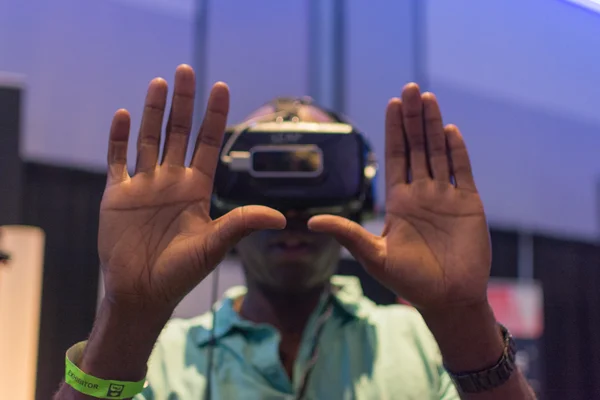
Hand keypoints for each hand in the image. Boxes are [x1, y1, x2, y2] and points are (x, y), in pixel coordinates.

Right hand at [99, 65, 284, 310]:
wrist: (141, 293)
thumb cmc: (181, 273)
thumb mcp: (214, 245)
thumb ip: (242, 224)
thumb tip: (281, 218)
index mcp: (197, 189)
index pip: (209, 143)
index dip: (215, 115)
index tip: (220, 87)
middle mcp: (172, 181)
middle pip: (179, 132)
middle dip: (183, 102)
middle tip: (186, 69)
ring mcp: (144, 185)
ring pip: (148, 139)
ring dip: (152, 111)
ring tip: (159, 83)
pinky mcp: (117, 195)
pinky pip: (117, 160)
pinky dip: (119, 138)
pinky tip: (124, 115)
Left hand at [308, 83, 490, 311]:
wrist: (447, 299)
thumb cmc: (409, 281)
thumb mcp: (373, 255)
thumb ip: (347, 233)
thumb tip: (311, 222)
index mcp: (399, 200)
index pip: (396, 156)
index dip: (395, 130)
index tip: (393, 104)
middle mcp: (422, 193)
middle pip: (418, 147)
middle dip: (414, 118)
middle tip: (411, 89)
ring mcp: (446, 196)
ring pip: (439, 153)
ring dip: (434, 126)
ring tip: (429, 99)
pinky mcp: (469, 204)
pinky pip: (463, 171)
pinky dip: (457, 151)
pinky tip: (450, 130)